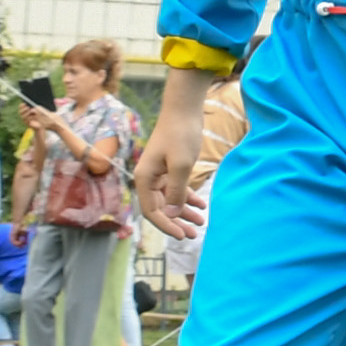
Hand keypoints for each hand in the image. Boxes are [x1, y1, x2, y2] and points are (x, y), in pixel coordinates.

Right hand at [136, 85, 211, 240]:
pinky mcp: (168, 167)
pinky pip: (175, 188)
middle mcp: (147, 178)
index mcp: (144, 179)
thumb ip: (176, 191)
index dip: (166, 226)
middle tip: (194, 235)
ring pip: (169, 199)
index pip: (152, 211)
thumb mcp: (181, 165)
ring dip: (184, 211)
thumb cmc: (181, 135)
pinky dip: (187, 197)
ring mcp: (158, 173)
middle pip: (160, 207)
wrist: (183, 110)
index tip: (182, 236)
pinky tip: (201, 205)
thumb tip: (170, 213)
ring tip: (201, 223)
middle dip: (176, 222)